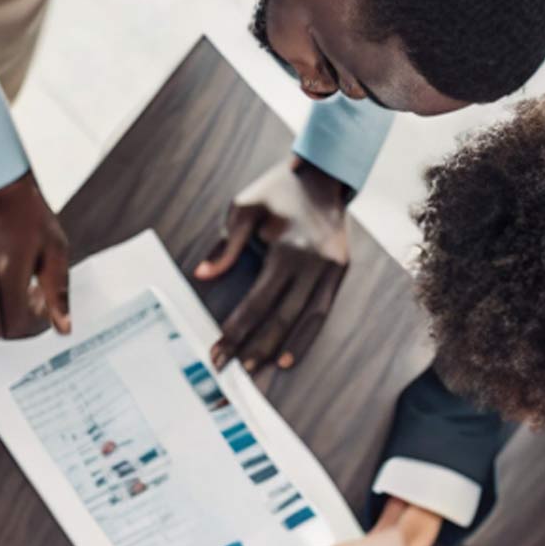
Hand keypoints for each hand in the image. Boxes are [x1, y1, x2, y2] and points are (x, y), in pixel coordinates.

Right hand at [0, 173, 69, 339]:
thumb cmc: (29, 215)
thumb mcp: (54, 248)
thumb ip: (58, 291)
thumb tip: (63, 330)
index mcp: (8, 269)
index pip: (15, 324)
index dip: (31, 324)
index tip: (38, 306)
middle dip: (11, 326)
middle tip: (24, 304)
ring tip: (9, 294)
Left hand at [195, 159, 350, 371]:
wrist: (321, 175)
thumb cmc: (276, 191)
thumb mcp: (244, 208)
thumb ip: (226, 246)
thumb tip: (203, 275)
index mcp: (289, 250)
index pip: (258, 302)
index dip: (237, 330)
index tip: (218, 352)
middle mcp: (314, 264)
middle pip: (282, 317)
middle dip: (255, 347)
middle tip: (233, 370)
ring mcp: (332, 269)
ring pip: (307, 320)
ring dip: (282, 348)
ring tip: (262, 369)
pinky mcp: (340, 270)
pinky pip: (322, 311)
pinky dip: (306, 335)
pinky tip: (289, 356)